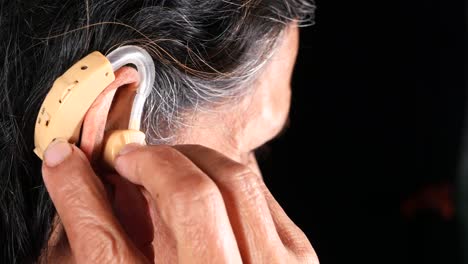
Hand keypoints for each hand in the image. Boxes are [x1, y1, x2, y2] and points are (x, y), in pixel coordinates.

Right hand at [42, 140, 317, 262]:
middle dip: (154, 161)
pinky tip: (207, 185)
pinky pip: (260, 190)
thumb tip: (71, 172)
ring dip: (194, 160)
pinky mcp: (301, 258)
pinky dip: (227, 175)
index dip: (81, 191)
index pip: (109, 243)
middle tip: (133, 161)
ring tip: (169, 168)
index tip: (70, 159)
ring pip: (236, 178)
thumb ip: (103, 239)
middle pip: (190, 194)